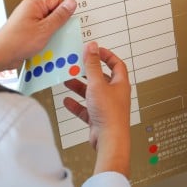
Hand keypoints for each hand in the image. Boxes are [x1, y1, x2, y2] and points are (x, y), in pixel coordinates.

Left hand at [0, 0, 76, 71]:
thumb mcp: (45, 29)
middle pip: (53, 13)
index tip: (63, 24)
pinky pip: (41, 32)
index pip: (57, 1)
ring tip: (46, 43)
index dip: (63, 13)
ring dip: (51, 34)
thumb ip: (60, 16)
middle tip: (55, 35)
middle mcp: (30, 10)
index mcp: (34, 4)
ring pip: (48, 24)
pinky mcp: (26, 31)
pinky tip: (42, 47)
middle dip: (57, 26)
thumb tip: (71, 3)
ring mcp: (27, 21)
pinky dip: (44, 40)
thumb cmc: (17, 42)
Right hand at [63, 41, 131, 176]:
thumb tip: (92, 47)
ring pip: (92, 93)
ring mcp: (107, 107)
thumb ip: (92, 65)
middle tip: (76, 66)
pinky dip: (77, 105)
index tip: (94, 51)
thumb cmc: (109, 113)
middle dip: (88, 72)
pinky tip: (67, 101)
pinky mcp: (98, 118)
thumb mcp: (97, 84)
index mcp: (120, 84)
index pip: (116, 64)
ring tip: (67, 81)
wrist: (109, 139)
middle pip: (101, 78)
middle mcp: (115, 94)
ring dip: (80, 87)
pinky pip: (86, 109)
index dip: (106, 56)